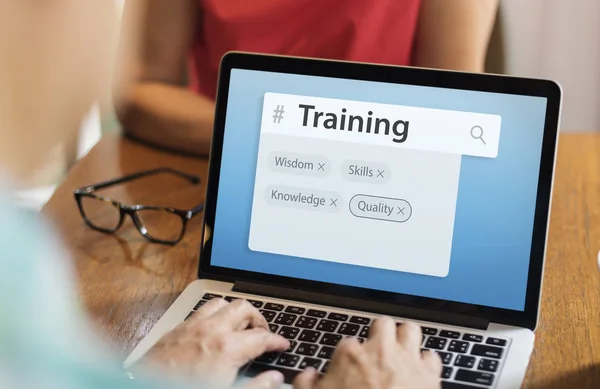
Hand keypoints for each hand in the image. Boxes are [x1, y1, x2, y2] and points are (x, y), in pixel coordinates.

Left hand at [137, 298, 289, 387]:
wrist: (144, 388)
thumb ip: (256, 387)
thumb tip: (274, 379)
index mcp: (227, 348)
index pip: (262, 337)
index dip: (277, 340)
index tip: (282, 344)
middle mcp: (211, 330)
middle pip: (244, 308)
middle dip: (258, 319)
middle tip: (262, 333)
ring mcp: (192, 326)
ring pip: (221, 303)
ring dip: (234, 312)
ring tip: (239, 326)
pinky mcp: (176, 329)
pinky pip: (200, 311)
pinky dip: (213, 315)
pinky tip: (213, 329)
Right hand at [294, 318, 441, 388]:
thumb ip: (306, 384)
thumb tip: (308, 375)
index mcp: (350, 355)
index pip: (347, 343)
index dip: (348, 357)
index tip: (349, 369)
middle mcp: (380, 351)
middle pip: (382, 325)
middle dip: (380, 334)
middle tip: (378, 350)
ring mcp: (406, 360)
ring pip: (410, 330)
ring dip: (405, 338)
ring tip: (401, 350)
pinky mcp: (429, 375)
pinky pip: (432, 357)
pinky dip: (426, 363)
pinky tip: (420, 372)